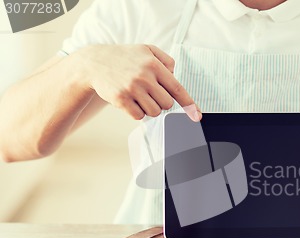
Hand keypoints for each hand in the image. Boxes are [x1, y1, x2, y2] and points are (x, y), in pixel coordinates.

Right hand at [76, 44, 200, 120]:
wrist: (94, 63)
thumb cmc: (124, 57)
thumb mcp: (147, 50)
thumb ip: (166, 61)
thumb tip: (175, 77)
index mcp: (154, 65)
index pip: (178, 89)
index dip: (189, 104)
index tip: (196, 116)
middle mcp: (145, 77)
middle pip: (167, 104)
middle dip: (161, 102)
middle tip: (150, 93)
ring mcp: (132, 89)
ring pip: (154, 112)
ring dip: (149, 108)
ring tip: (139, 96)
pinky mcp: (121, 99)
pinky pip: (139, 116)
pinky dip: (137, 112)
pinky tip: (130, 101)